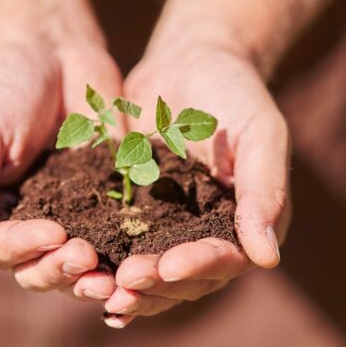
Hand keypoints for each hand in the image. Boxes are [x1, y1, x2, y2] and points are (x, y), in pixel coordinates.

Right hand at [0, 38, 122, 300]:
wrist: (54, 52)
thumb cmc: (5, 89)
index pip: (4, 249)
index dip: (27, 250)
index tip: (54, 234)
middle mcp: (33, 223)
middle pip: (44, 267)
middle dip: (64, 270)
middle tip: (88, 260)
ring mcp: (76, 215)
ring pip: (82, 263)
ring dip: (96, 276)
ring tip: (116, 278)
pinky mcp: (113, 199)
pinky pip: (122, 231)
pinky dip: (130, 248)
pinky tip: (146, 254)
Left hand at [103, 42, 291, 326]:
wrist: (190, 61)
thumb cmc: (236, 93)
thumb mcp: (260, 134)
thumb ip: (265, 191)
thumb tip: (267, 259)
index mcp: (244, 224)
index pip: (226, 259)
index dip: (198, 266)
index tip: (169, 266)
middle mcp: (206, 235)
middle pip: (184, 278)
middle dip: (156, 282)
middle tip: (125, 279)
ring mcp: (167, 227)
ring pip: (149, 271)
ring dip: (127, 284)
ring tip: (98, 285)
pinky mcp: (132, 211)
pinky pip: (117, 243)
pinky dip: (102, 262)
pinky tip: (78, 271)